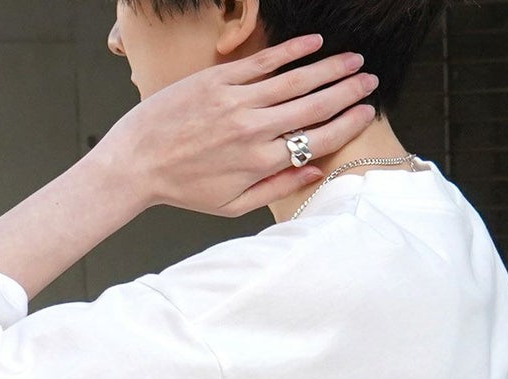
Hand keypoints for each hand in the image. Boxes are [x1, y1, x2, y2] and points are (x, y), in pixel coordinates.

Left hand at [97, 33, 380, 217]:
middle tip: (370, 81)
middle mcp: (255, 130)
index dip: (348, 123)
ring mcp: (237, 101)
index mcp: (262, 163)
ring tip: (353, 60)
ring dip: (329, 67)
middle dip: (348, 91)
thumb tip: (317, 173)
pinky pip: (263, 62)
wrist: (137, 163)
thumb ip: (278, 188)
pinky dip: (292, 51)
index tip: (366, 112)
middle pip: (315, 106)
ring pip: (295, 80)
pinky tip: (314, 44)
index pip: (319, 139)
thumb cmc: (184, 190)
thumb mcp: (233, 205)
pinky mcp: (218, 80)